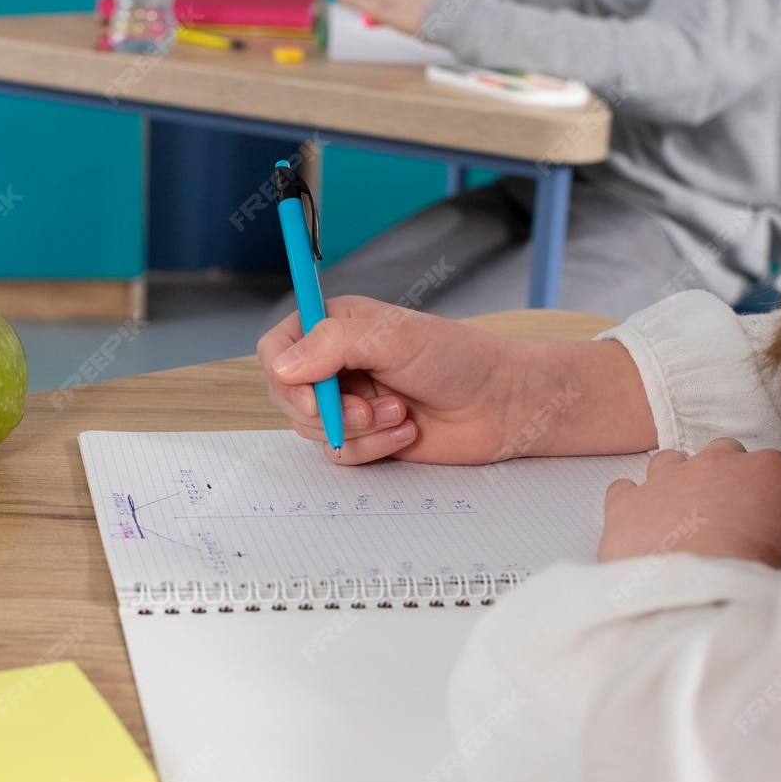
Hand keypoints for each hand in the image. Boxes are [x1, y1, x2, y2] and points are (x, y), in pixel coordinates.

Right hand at [258, 295, 655, 466]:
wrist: (502, 404)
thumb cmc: (458, 359)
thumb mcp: (393, 338)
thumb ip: (333, 344)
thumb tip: (283, 367)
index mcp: (336, 326)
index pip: (277, 346)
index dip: (283, 373)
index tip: (308, 392)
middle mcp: (336, 363)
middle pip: (288, 395)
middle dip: (326, 410)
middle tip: (364, 409)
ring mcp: (350, 402)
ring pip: (313, 429)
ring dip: (358, 429)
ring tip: (400, 413)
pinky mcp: (366, 437)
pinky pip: (341, 454)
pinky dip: (372, 448)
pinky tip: (406, 433)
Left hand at [599, 439, 780, 567]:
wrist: (702, 600)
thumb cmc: (759, 580)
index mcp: (768, 470)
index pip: (771, 467)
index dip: (765, 493)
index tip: (761, 517)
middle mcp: (716, 462)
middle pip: (720, 454)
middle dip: (720, 478)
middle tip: (719, 516)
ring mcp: (667, 478)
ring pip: (668, 463)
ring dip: (673, 485)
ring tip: (676, 522)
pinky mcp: (627, 503)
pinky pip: (624, 490)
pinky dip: (631, 506)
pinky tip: (637, 530)